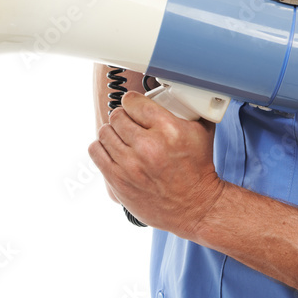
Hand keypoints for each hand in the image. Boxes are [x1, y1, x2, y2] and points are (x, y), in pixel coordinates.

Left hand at [88, 91, 224, 238]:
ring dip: (112, 132)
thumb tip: (183, 90)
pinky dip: (102, 147)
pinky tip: (113, 149)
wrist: (195, 206)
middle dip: (124, 117)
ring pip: (104, 132)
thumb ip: (191, 108)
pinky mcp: (117, 181)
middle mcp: (147, 146)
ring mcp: (130, 165)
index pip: (133, 101)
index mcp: (169, 130)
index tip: (135, 105)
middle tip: (130, 123)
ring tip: (122, 137)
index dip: (133, 101)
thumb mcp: (202, 132)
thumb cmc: (199, 169)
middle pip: (117, 116)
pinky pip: (96, 151)